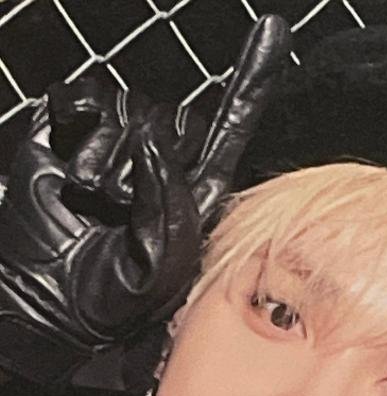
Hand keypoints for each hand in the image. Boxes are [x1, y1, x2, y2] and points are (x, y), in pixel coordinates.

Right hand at [0, 14, 290, 385]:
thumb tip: (150, 139)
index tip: (275, 34)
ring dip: (110, 154)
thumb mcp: (164, 264)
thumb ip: (171, 201)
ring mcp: (111, 151)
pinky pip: (83, 99)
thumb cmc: (113, 301)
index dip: (251, 84)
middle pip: (173, 118)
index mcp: (192, 195)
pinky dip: (80, 121)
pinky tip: (76, 168)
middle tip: (126, 208)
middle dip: (154, 157)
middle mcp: (156, 167)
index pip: (228, 130)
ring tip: (95, 199)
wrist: (51, 308)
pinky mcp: (67, 139)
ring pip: (129, 110)